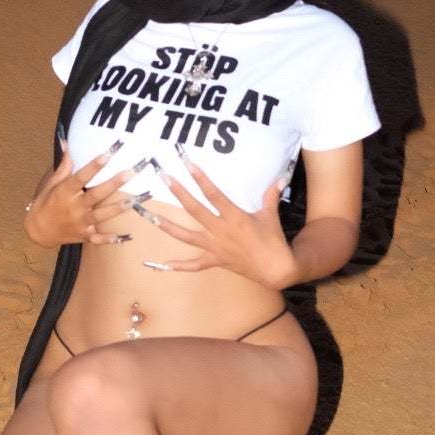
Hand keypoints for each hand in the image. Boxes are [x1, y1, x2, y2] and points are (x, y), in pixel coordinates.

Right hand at [23, 141, 136, 247]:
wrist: (38, 231)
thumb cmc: (46, 203)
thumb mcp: (51, 184)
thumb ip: (64, 166)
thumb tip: (66, 143)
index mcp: (65, 192)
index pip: (81, 177)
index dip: (94, 165)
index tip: (108, 153)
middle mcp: (74, 207)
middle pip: (96, 194)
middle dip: (114, 184)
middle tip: (130, 172)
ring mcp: (80, 223)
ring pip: (101, 215)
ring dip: (118, 208)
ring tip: (135, 200)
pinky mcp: (85, 236)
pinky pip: (99, 238)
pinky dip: (112, 239)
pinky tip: (127, 236)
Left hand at [140, 152, 295, 286]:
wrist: (276, 269)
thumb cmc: (274, 240)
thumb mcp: (271, 215)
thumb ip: (271, 196)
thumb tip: (279, 179)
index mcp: (234, 217)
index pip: (213, 194)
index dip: (201, 179)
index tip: (188, 165)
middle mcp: (221, 231)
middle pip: (195, 210)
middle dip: (179, 193)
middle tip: (165, 178)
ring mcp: (216, 247)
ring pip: (188, 237)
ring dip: (170, 227)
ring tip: (154, 218)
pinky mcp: (216, 260)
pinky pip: (195, 264)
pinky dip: (181, 266)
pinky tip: (165, 265)